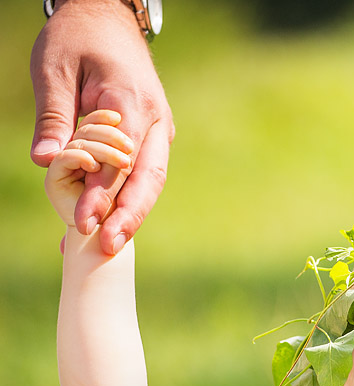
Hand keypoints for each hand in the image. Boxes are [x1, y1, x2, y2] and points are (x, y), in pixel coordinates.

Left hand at [30, 0, 173, 254]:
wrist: (108, 19)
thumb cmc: (78, 40)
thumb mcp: (54, 70)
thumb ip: (54, 118)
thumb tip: (45, 162)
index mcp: (133, 103)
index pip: (122, 158)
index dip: (104, 192)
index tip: (84, 220)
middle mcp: (156, 123)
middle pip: (149, 178)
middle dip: (130, 216)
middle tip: (107, 246)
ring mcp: (159, 133)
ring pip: (151, 182)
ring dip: (132, 215)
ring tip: (108, 246)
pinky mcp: (152, 140)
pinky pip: (143, 176)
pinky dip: (127, 202)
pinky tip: (105, 225)